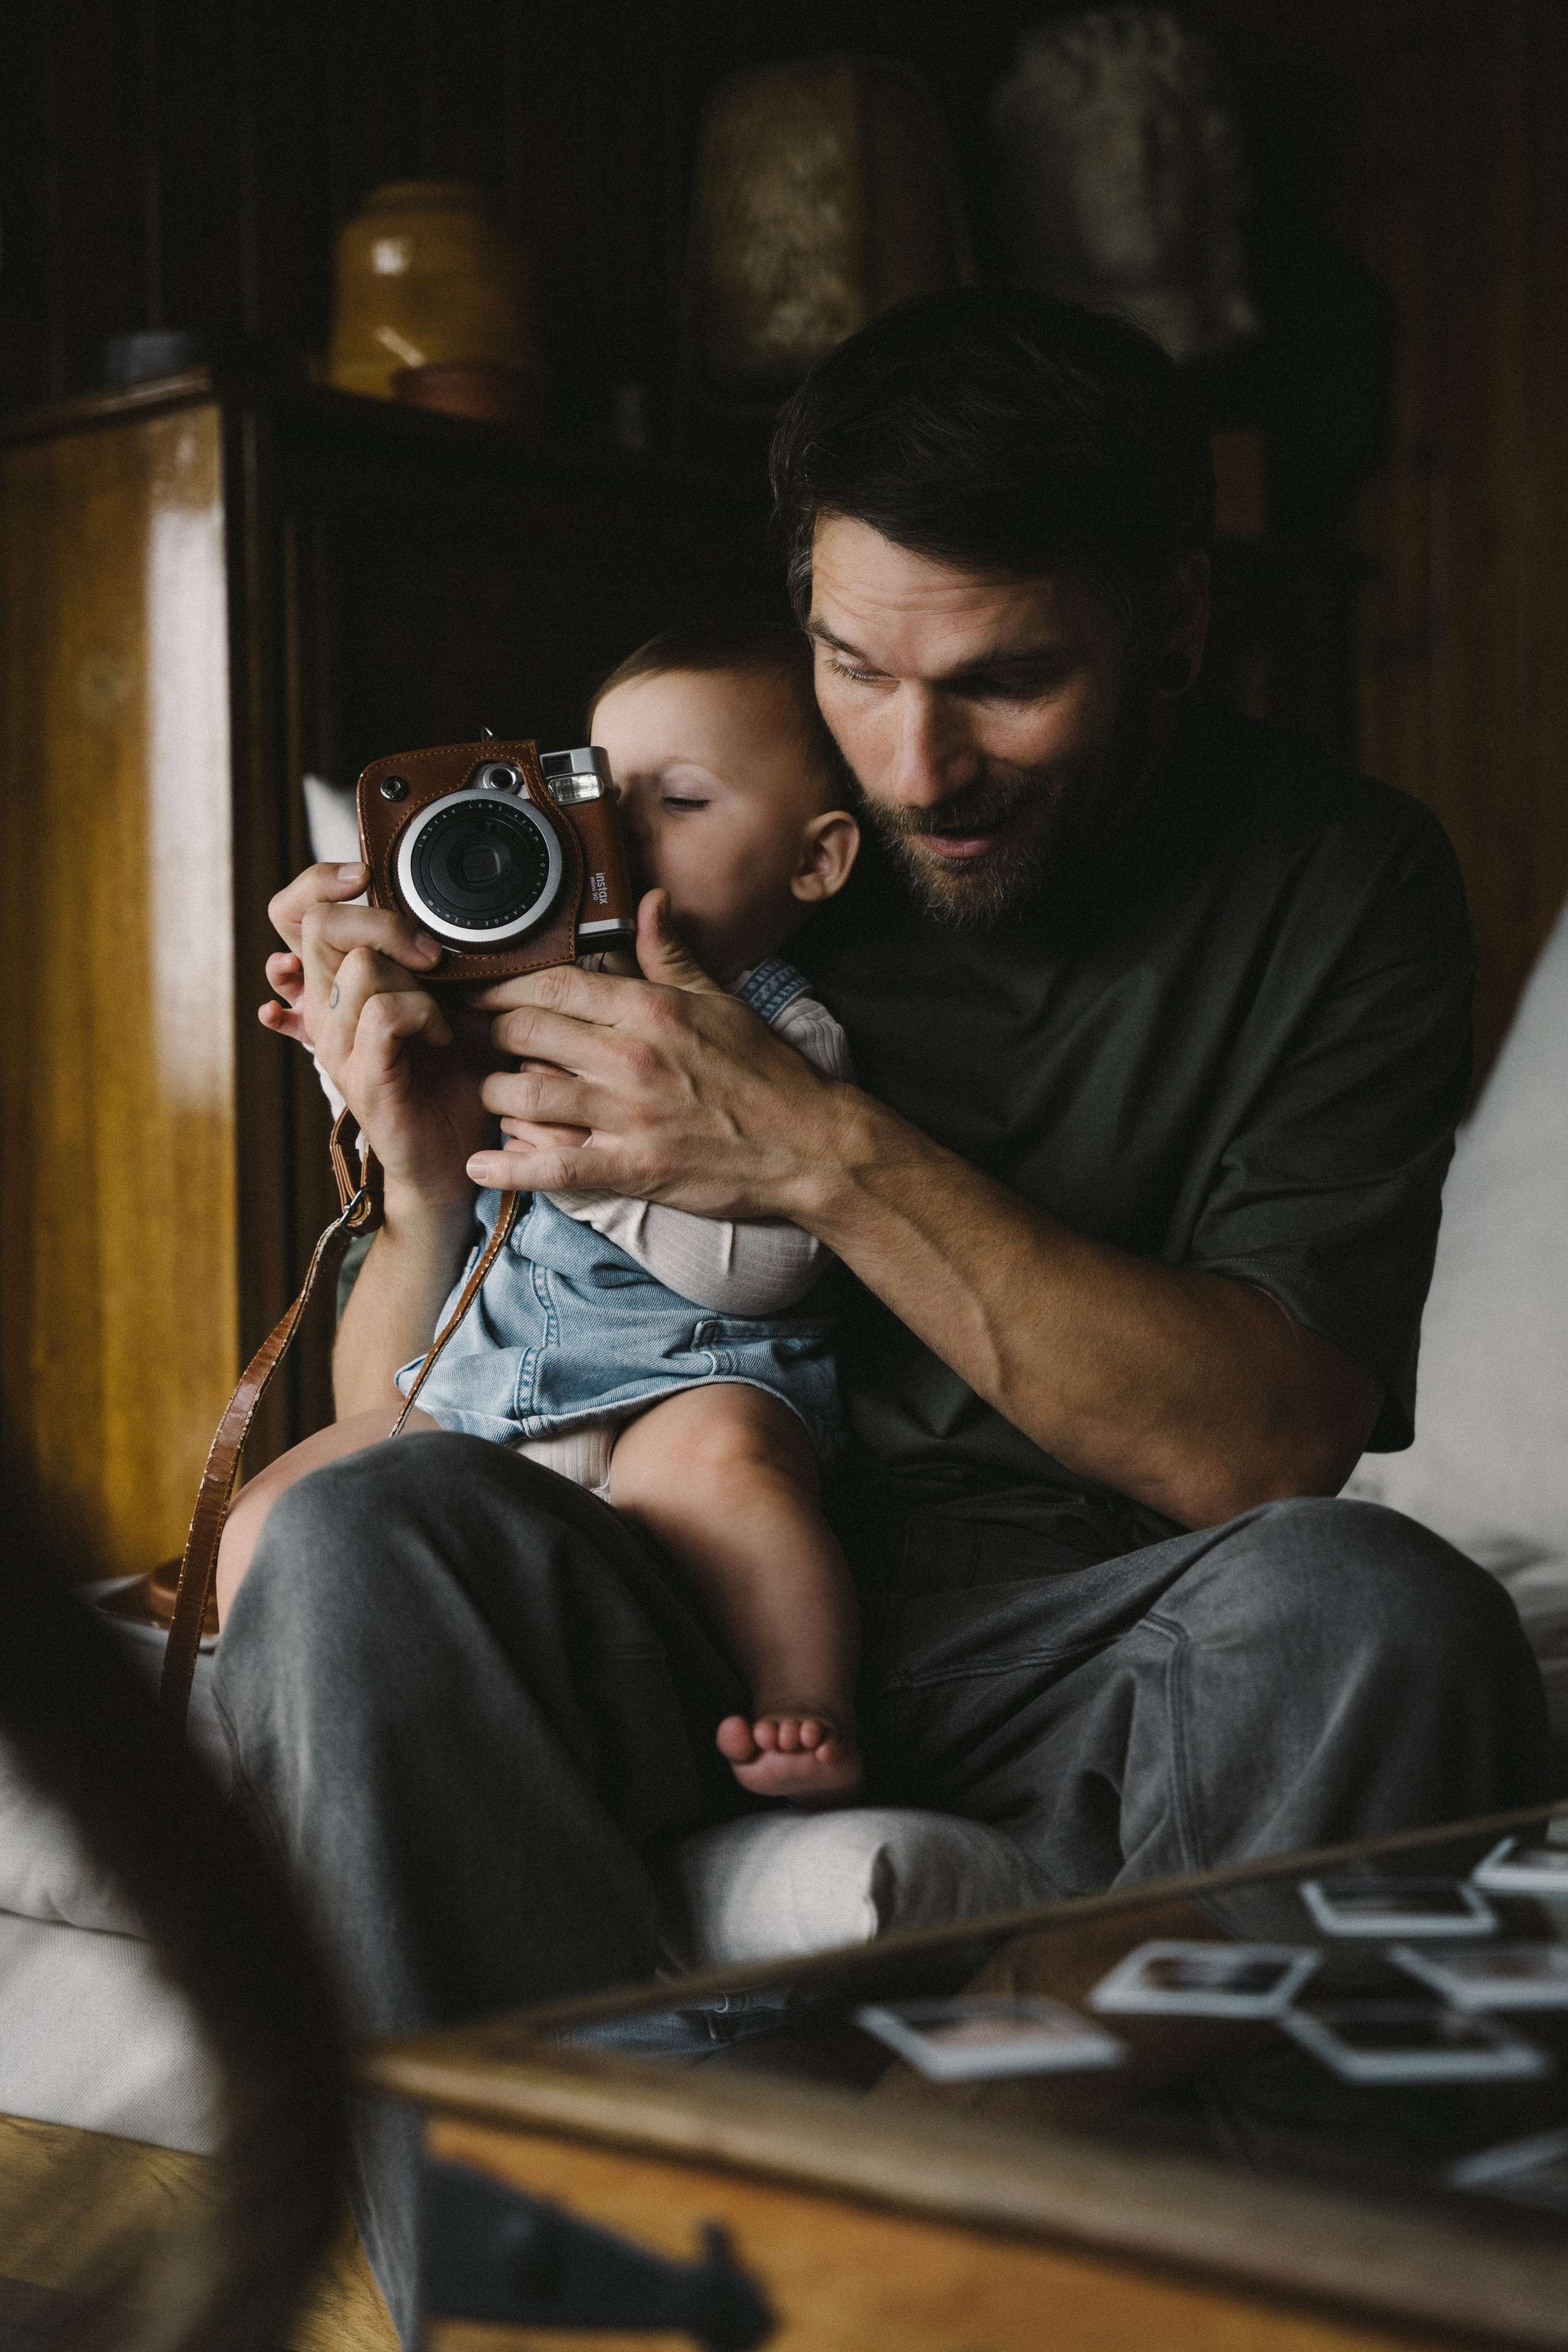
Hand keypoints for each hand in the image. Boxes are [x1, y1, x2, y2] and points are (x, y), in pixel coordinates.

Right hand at [261, 861, 496, 1207]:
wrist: (453, 1158)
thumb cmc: (452, 1079)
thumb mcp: (449, 1001)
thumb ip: (432, 959)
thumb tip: (445, 912)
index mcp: (335, 986)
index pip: (294, 912)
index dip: (320, 880)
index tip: (366, 874)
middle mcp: (324, 1011)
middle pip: (318, 924)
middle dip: (383, 920)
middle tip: (429, 954)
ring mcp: (337, 1045)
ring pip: (358, 967)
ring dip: (415, 980)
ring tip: (441, 1013)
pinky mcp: (361, 1077)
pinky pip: (383, 1014)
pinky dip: (424, 1014)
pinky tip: (441, 1036)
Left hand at [469, 891, 849, 1216]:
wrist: (810, 1145)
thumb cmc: (767, 1074)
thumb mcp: (721, 1001)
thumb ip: (672, 954)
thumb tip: (649, 902)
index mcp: (650, 1009)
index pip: (553, 984)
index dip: (502, 984)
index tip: (479, 989)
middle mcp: (631, 1057)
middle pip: (526, 1032)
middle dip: (487, 1033)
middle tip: (473, 1038)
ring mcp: (628, 1115)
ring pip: (526, 1093)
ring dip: (493, 1092)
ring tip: (488, 1092)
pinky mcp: (633, 1168)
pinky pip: (554, 1167)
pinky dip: (509, 1168)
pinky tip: (479, 1166)